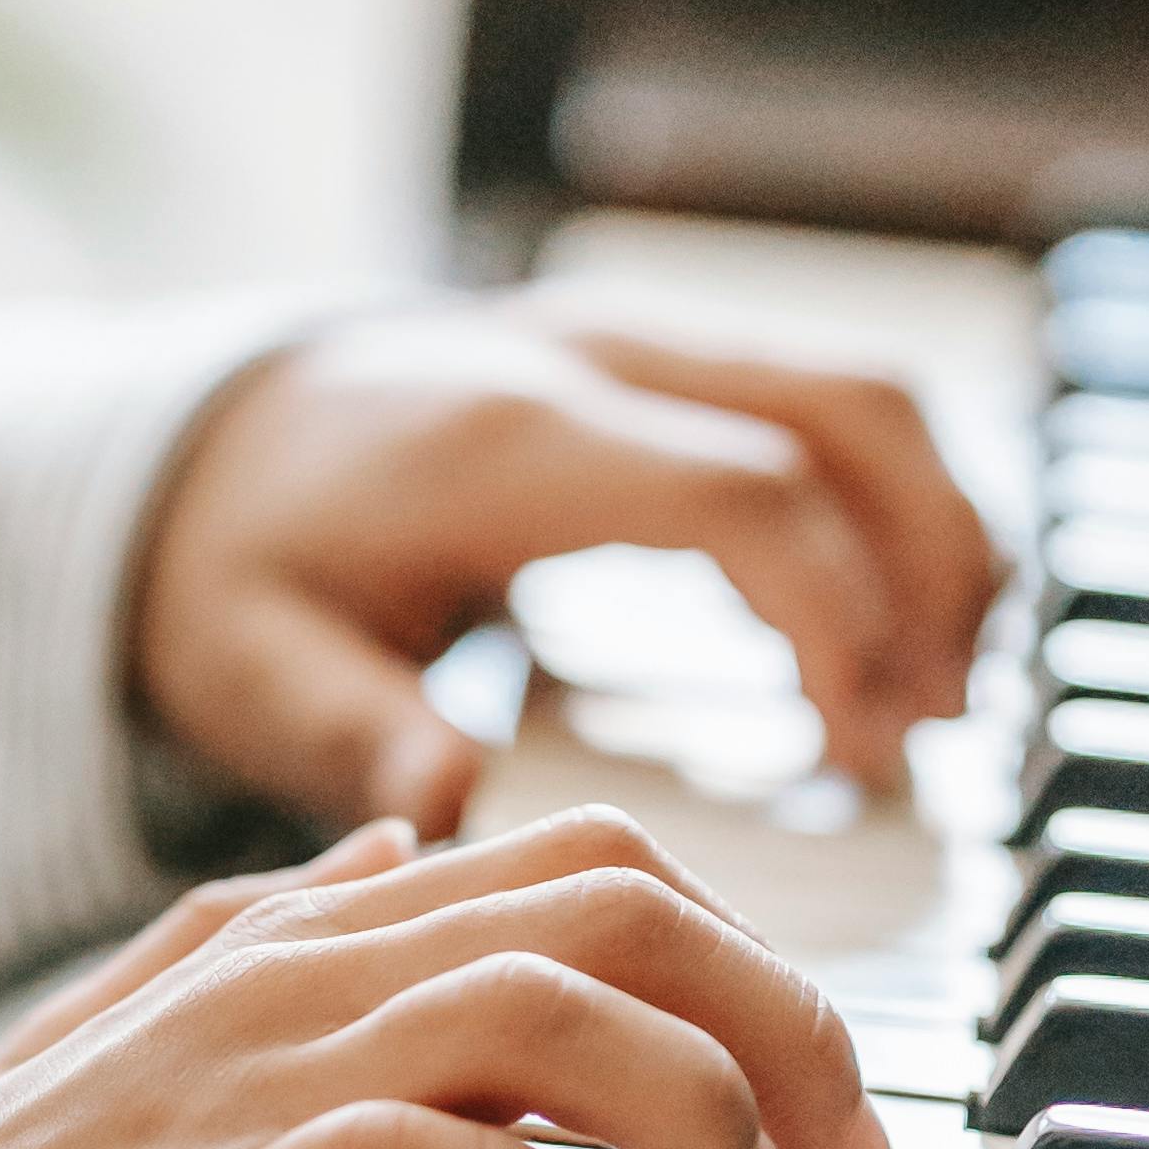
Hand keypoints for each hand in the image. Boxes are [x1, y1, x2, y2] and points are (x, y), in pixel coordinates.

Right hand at [0, 799, 891, 1148]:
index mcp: (317, 929)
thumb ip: (288, 921)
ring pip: (548, 1009)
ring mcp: (272, 1076)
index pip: (590, 861)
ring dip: (696, 1108)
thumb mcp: (165, 1017)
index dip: (744, 948)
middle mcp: (312, 972)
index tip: (816, 1079)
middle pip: (614, 907)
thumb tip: (404, 838)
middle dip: (778, 1016)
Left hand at [135, 297, 1002, 824]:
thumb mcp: (251, 669)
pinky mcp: (670, 362)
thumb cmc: (239, 566)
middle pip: (852, 413)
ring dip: (939, 539)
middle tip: (930, 738)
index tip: (863, 756)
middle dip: (931, 573)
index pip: (743, 495)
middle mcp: (597, 355)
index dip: (836, 622)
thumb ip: (352, 736)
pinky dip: (901, 512)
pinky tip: (906, 636)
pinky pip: (836, 406)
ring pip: (868, 394)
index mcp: (508, 434)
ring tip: (936, 703)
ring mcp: (644, 342)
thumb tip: (443, 806)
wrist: (209, 437)